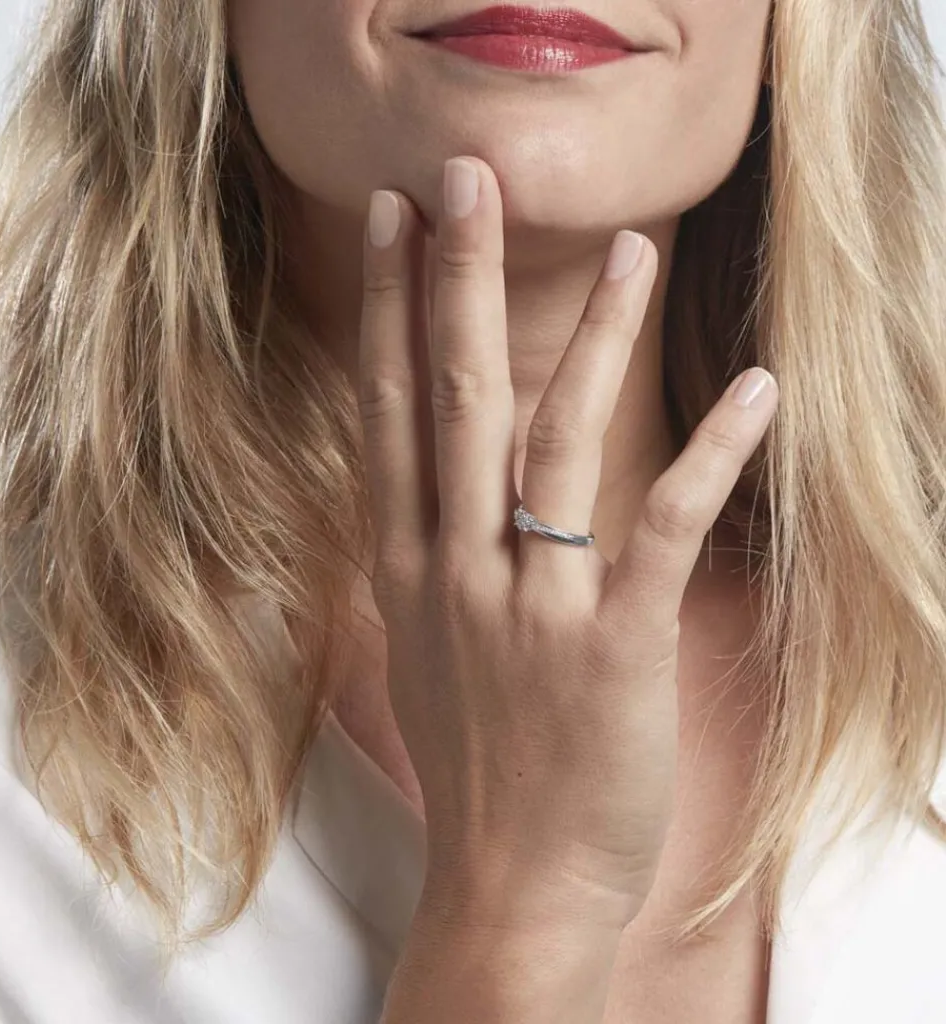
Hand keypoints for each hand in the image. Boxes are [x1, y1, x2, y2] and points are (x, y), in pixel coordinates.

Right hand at [357, 156, 777, 930]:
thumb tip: (420, 497)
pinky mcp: (612, 641)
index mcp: (406, 567)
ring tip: (628, 249)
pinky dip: (711, 454)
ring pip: (555, 442)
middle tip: (464, 180)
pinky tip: (753, 389)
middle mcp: (457, 568)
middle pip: (453, 399)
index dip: (393, 311)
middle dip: (456, 281)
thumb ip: (422, 562)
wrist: (510, 880)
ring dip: (592, 338)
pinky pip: (661, 527)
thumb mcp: (421, 650)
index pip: (391, 412)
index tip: (396, 226)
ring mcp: (532, 603)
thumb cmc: (474, 765)